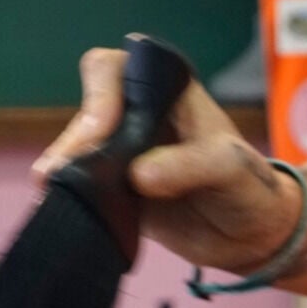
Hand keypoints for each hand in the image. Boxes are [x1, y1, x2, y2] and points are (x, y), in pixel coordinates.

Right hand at [33, 46, 300, 273]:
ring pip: (79, 151)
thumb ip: (190, 166)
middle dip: (74, 141)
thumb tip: (138, 175)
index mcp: (166, 90)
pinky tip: (60, 206)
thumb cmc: (250, 187)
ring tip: (54, 191)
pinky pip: (83, 187)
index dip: (101, 97)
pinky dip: (71, 196)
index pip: (116, 71)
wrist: (252, 237)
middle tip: (63, 173)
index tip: (102, 132)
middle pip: (88, 114)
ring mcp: (124, 154)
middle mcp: (138, 116)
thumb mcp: (230, 169)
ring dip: (65, 170)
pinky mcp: (116, 191)